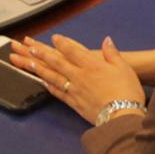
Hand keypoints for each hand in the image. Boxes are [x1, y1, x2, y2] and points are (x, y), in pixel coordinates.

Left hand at [8, 34, 144, 125]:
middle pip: (57, 62)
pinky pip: (57, 92)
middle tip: (29, 47)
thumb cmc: (127, 91)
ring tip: (27, 63)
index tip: (54, 38)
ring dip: (39, 68)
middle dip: (42, 54)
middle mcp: (79, 76)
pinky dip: (48, 86)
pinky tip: (42, 82)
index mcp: (92, 65)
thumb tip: (107, 41)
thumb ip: (112, 53)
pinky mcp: (74, 103)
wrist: (122, 115)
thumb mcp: (123, 68)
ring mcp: (74, 90)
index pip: (73, 51)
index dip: (62, 43)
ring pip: (52, 77)